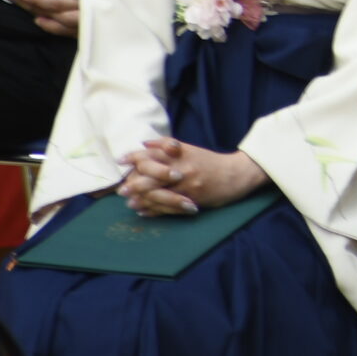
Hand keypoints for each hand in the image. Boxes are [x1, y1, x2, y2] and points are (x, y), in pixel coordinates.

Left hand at [117, 138, 264, 215]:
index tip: (121, 160)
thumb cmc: (210, 162)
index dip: (135, 157)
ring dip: (141, 200)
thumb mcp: (190, 149)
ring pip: (158, 195)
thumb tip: (144, 143)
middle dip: (134, 183)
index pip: (153, 153)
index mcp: (181, 154)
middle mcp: (182, 169)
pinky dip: (154, 211)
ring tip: (130, 203)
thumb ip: (168, 145)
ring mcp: (187, 186)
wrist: (235, 175)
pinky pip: (168, 208)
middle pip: (152, 176)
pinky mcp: (191, 200)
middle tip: (121, 190)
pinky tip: (144, 212)